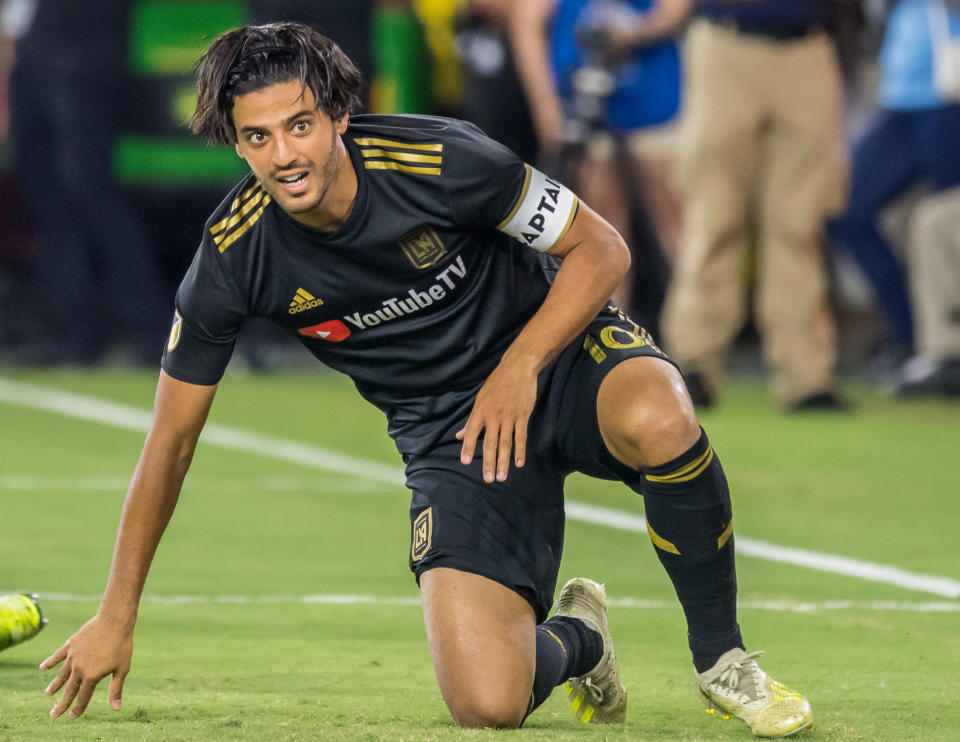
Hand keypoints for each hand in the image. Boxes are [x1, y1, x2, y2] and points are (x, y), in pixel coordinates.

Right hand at [40, 614, 133, 718]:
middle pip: (69, 689)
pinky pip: (58, 656)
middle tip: (53, 715)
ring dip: (55, 685)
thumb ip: (116, 689)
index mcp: (92, 676)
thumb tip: (116, 708)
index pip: (83, 697)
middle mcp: (79, 669)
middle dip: (62, 703)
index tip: (72, 717)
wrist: (114, 621)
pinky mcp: (71, 645)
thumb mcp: (122, 669)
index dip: (78, 708)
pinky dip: (50, 662)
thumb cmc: (122, 645)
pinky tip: (42, 667)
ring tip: (48, 694)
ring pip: (62, 674)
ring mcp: (73, 656)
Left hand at [456, 358, 537, 482]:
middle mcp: (493, 416)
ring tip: (502, 477)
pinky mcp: (522, 416)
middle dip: (488, 462)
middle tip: (488, 479)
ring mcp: (509, 417)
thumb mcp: (480, 399)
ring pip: (505, 443)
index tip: (464, 462)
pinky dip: (520, 450)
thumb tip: (458, 435)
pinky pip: (521, 436)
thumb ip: (471, 420)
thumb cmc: (497, 384)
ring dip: (504, 461)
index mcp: (480, 411)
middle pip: (490, 443)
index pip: (471, 432)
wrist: (517, 368)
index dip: (467, 447)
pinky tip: (519, 463)